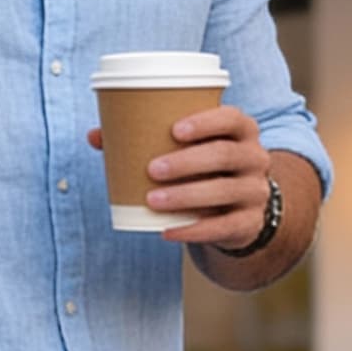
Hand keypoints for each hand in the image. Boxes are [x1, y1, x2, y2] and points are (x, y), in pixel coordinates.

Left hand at [87, 103, 275, 251]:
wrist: (239, 206)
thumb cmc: (204, 166)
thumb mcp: (187, 148)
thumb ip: (145, 137)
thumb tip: (96, 136)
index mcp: (241, 131)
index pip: (232, 119)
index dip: (206, 122)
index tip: (174, 130)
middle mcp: (255, 158)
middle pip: (225, 155)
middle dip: (187, 162)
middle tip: (151, 168)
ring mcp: (255, 192)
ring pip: (224, 191)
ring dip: (186, 196)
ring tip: (153, 200)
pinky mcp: (248, 223)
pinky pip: (223, 227)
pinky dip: (193, 230)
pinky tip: (167, 231)